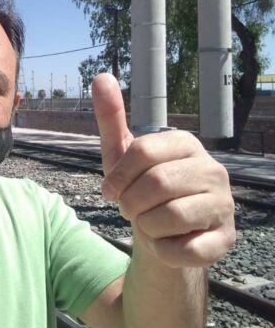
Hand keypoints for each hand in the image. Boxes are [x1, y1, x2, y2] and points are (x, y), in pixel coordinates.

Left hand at [92, 73, 235, 267]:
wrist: (163, 233)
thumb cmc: (140, 188)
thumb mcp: (120, 154)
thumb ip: (111, 117)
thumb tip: (101, 76)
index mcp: (185, 143)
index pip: (142, 151)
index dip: (117, 176)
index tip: (109, 191)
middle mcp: (212, 169)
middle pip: (154, 185)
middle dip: (130, 203)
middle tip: (132, 209)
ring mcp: (224, 204)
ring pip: (168, 218)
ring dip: (145, 227)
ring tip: (151, 223)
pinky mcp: (226, 239)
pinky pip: (183, 250)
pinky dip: (161, 250)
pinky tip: (166, 242)